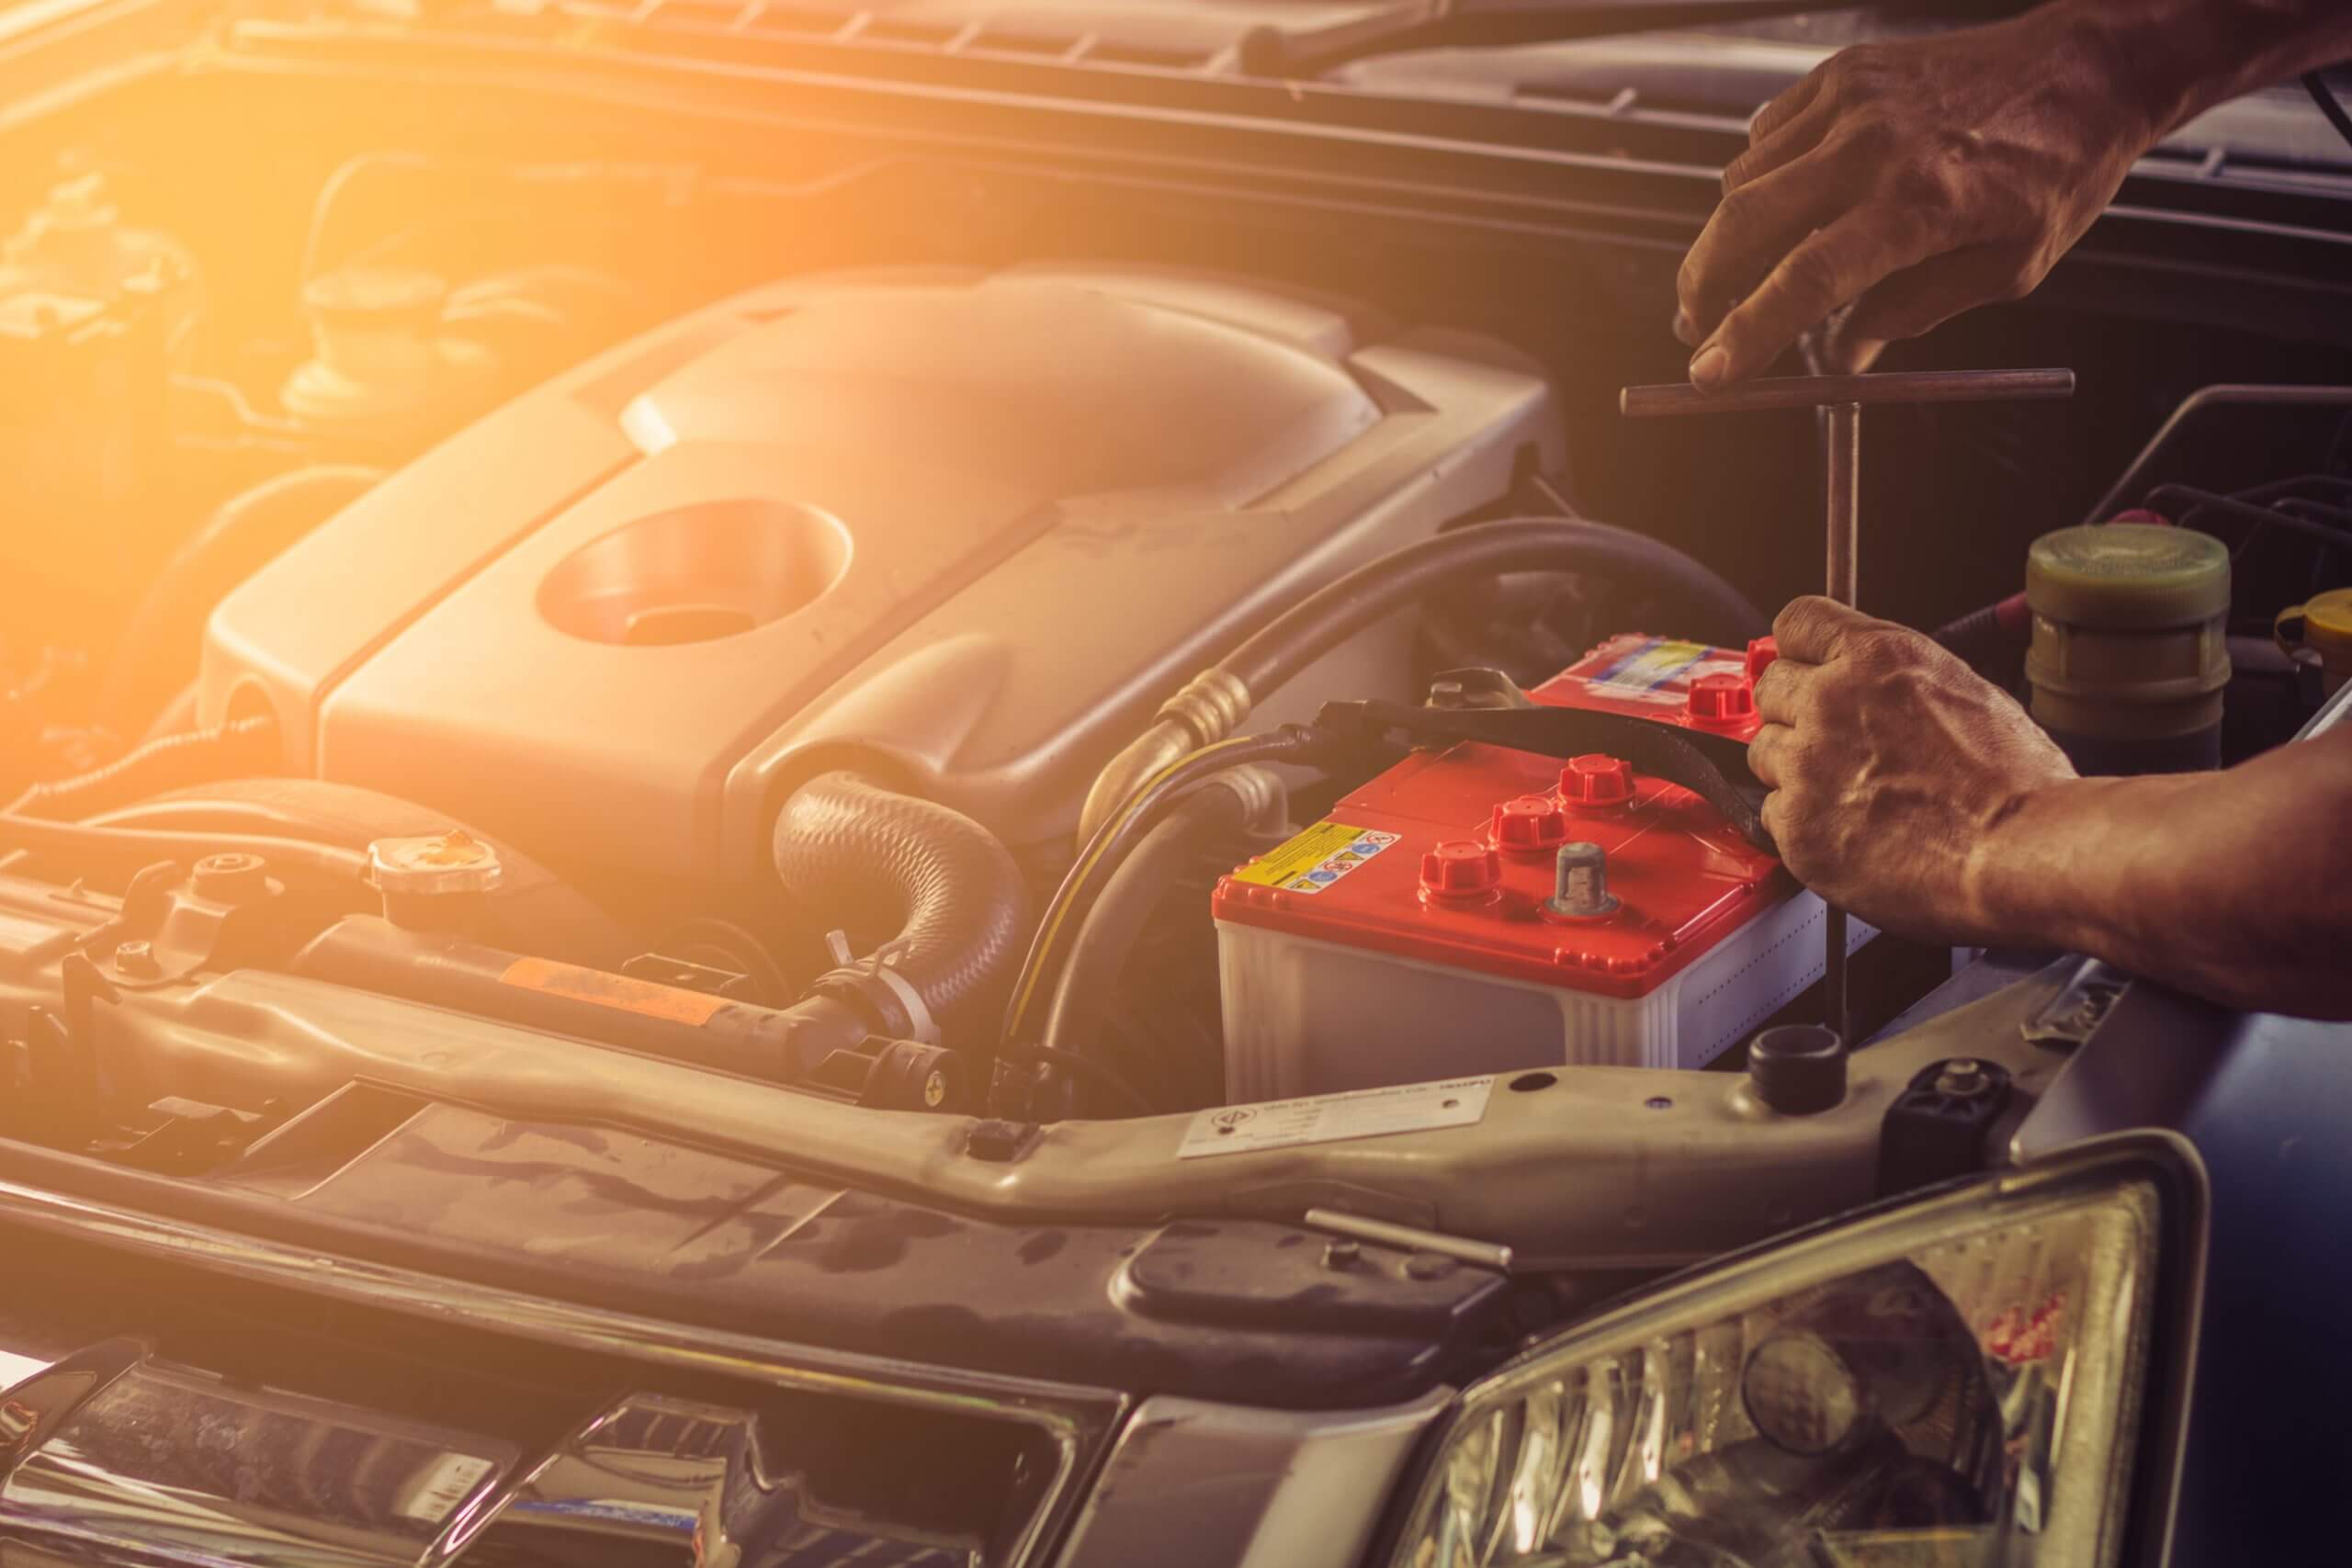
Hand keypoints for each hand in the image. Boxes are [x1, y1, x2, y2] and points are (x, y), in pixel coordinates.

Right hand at [1674, 5, 2161, 386]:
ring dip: (1728, 238)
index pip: (1803, 280)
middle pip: (1743, 224)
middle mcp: (1874, 146)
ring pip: (1742, 181)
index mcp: (1919, 203)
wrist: (2086, 69)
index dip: (1746, 333)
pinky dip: (1758, 179)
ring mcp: (1851, 102)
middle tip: (1699, 325)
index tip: (1712, 371)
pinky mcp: (1842, 75)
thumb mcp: (2006, 268)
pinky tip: (1786, 204)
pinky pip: (1766, 135)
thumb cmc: (2059, 165)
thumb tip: (1845, 353)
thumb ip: (1914, 313)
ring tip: (1747, 269)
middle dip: (1702, 287)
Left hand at [1748, 597, 2075, 940]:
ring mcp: (1807, 765)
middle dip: (1796, 711)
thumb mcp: (1967, 690)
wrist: (2019, 853)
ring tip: (1851, 794)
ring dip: (1794, 769)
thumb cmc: (2015, 783)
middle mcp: (1830, 702)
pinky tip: (1848, 831)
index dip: (1801, 648)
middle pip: (1771, 688)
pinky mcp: (1796, 825)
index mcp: (1876, 657)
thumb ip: (1900, 680)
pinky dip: (1801, 822)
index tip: (1805, 666)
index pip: (1797, 623)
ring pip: (1765, 752)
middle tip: (1834, 743)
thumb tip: (1876, 684)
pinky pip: (1772, 812)